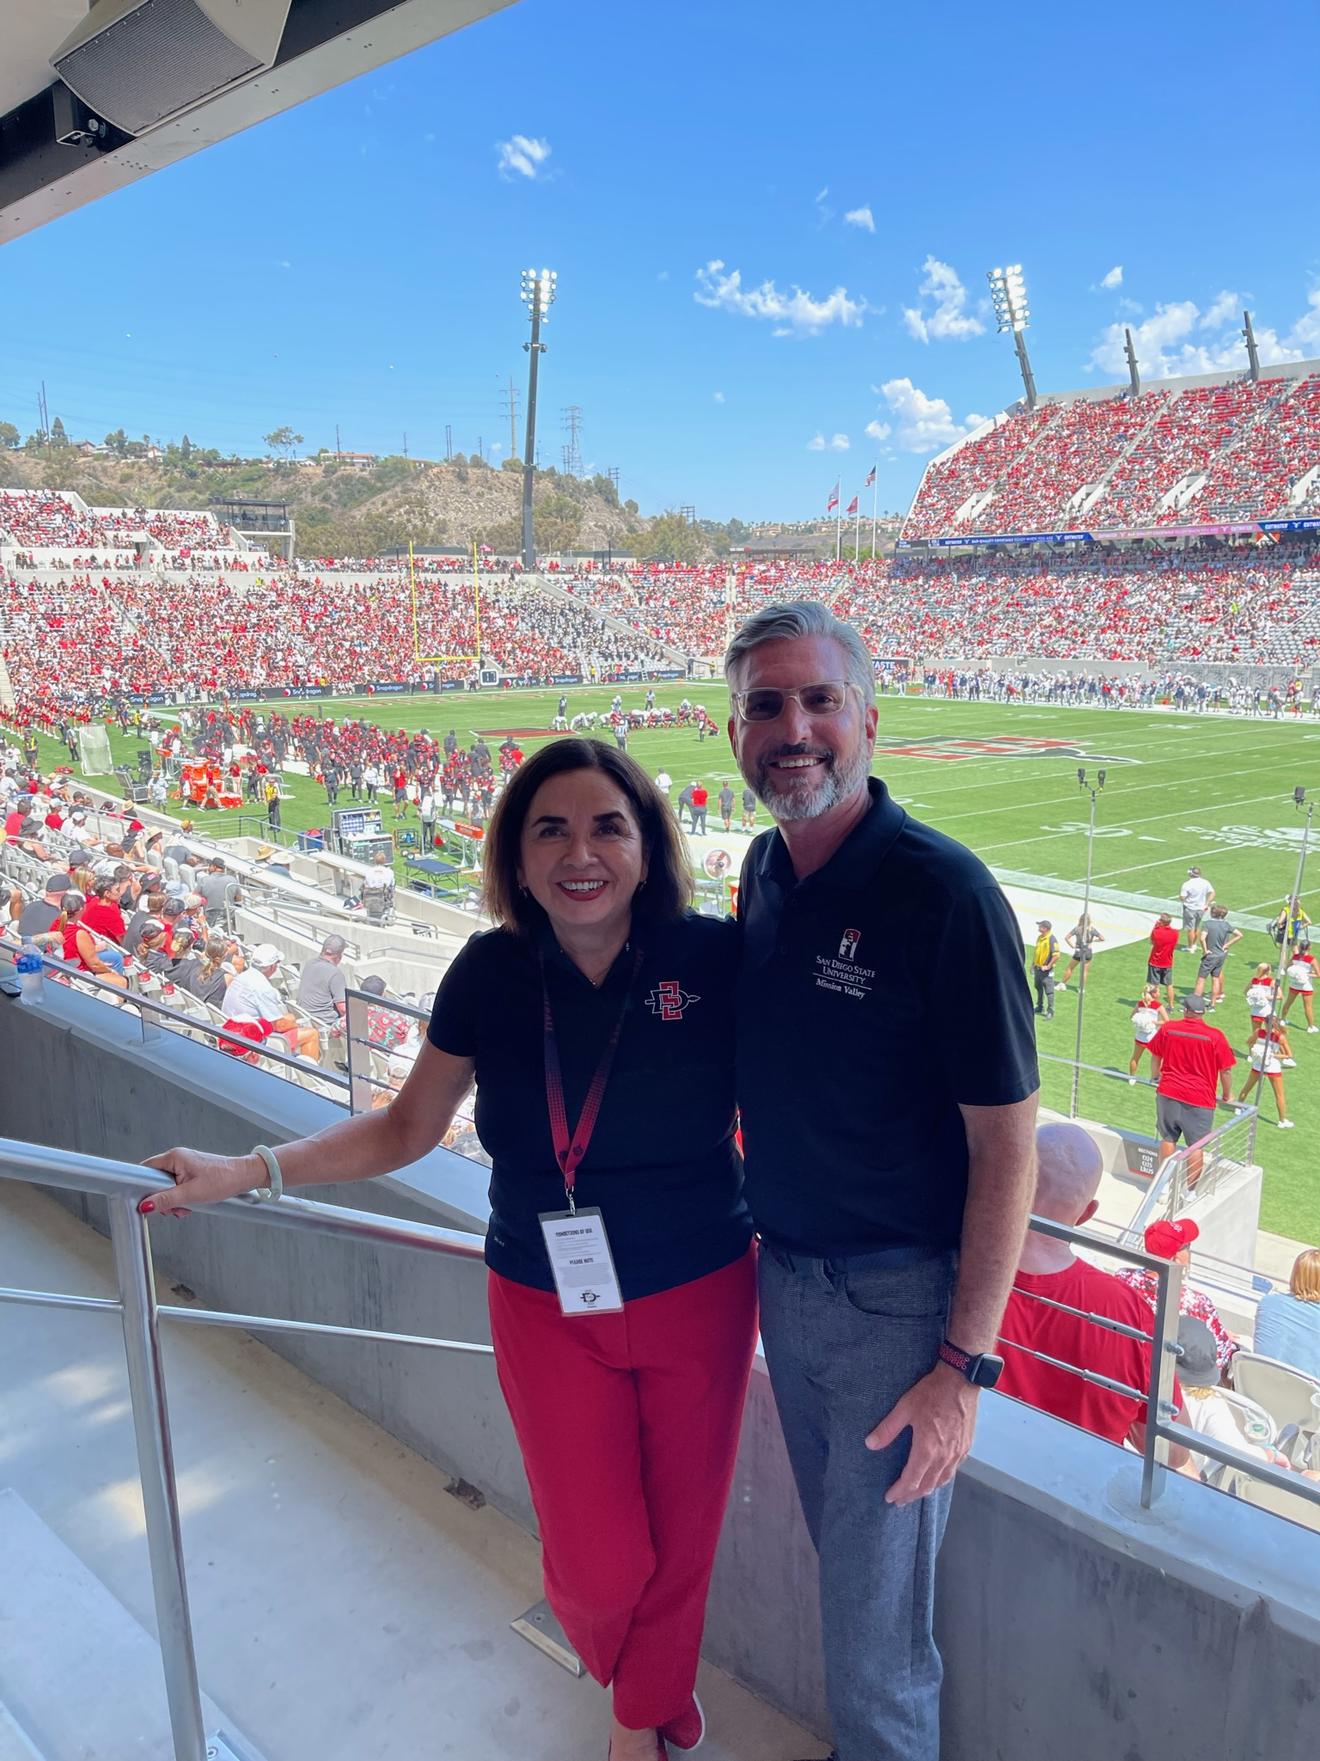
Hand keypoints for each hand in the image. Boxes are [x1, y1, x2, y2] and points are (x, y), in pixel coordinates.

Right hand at [140, 1148, 262, 1218]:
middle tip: (174, 1208)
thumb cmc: (222, 1180)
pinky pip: (178, 1187)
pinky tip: (191, 1204)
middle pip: (156, 1181)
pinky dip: (183, 1198)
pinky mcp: (192, 1173)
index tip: (147, 1201)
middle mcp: (178, 1158)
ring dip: (174, 1201)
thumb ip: (165, 1200)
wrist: (244, 1177)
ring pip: (168, 1187)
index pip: (146, 1169)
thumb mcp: (190, 1194)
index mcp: (174, 1157)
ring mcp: (185, 1166)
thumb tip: (145, 1205)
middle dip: (163, 1199)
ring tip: (187, 1207)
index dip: (143, 1187)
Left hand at [865, 1364, 978, 1505]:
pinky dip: (941, 1479)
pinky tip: (936, 1477)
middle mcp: (944, 1457)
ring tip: (915, 1493)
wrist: (961, 1380)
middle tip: (899, 1500)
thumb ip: (888, 1429)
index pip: (911, 1480)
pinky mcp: (966, 1447)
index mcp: (927, 1449)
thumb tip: (870, 1444)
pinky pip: (952, 1471)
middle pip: (926, 1486)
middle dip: (911, 1495)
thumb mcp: (905, 1408)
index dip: (900, 1491)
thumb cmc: (932, 1392)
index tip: (890, 1498)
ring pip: (941, 1481)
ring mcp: (958, 1453)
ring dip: (927, 1490)